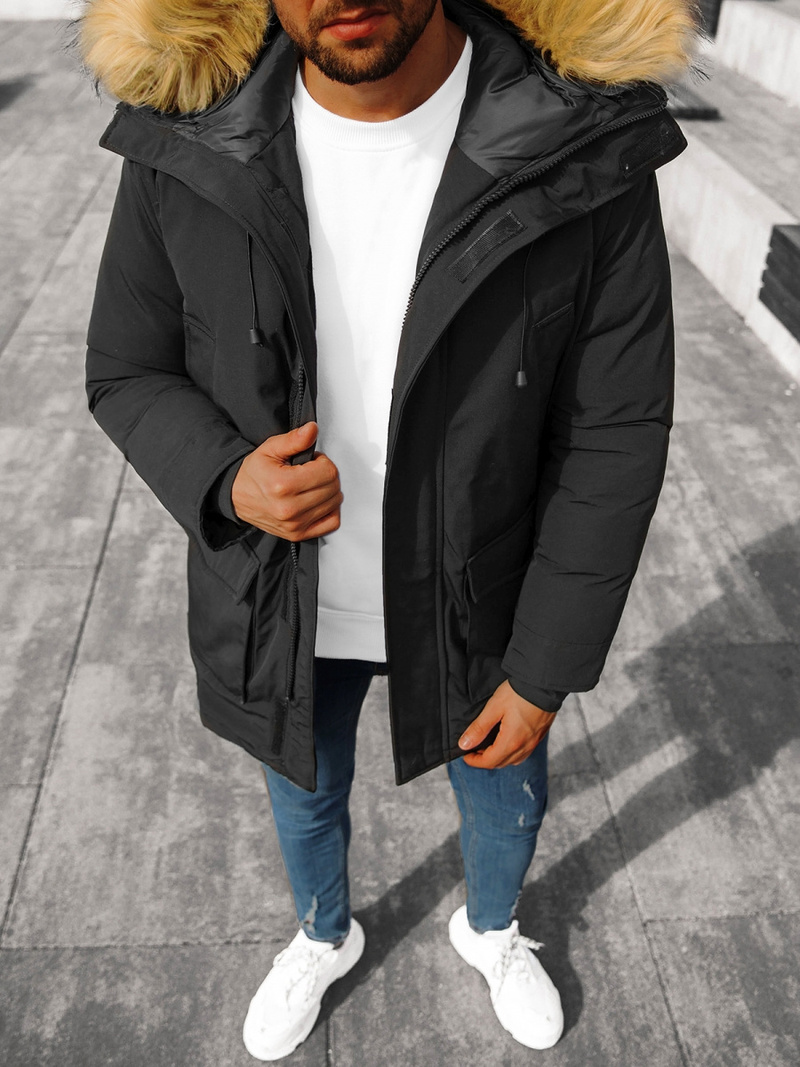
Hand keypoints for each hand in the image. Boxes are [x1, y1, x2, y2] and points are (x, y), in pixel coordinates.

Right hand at [231, 422, 341, 540]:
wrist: (235, 496)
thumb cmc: (253, 473)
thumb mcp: (269, 449)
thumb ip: (293, 439)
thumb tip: (312, 429)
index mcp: (283, 485)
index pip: (327, 471)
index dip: (322, 461)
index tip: (311, 461)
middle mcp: (290, 508)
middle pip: (333, 487)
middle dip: (327, 475)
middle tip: (311, 472)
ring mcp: (295, 524)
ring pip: (335, 503)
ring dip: (329, 491)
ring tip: (311, 485)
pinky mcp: (298, 534)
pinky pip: (331, 523)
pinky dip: (331, 510)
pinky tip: (319, 501)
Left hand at [458, 680, 555, 768]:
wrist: (544, 684)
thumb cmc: (519, 693)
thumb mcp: (494, 707)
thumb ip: (479, 728)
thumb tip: (464, 744)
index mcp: (511, 742)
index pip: (489, 761)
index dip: (474, 761)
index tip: (465, 755)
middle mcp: (524, 746)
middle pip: (501, 763)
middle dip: (485, 760)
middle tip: (474, 750)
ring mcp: (533, 743)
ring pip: (513, 760)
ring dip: (499, 758)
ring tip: (488, 746)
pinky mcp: (539, 736)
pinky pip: (523, 753)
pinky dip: (511, 753)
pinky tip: (506, 742)